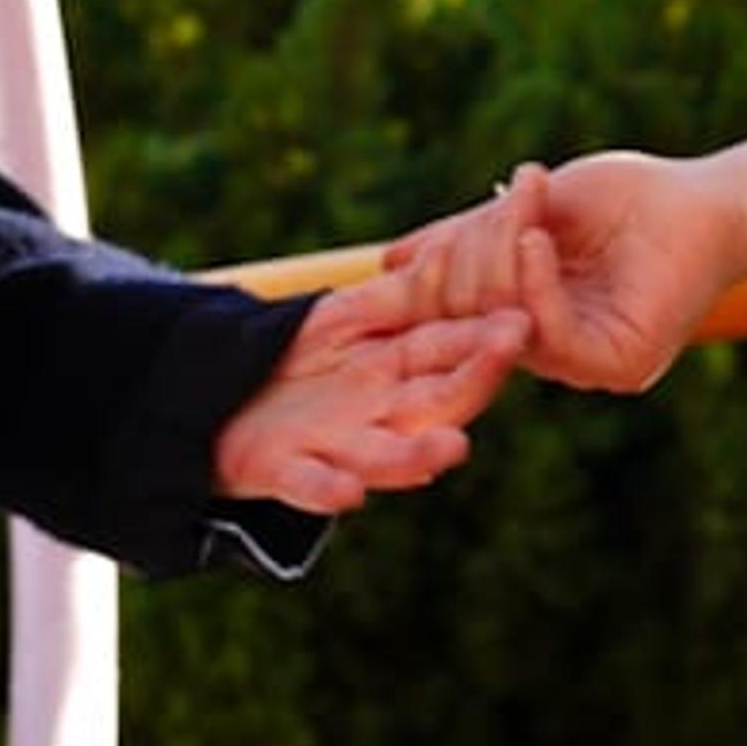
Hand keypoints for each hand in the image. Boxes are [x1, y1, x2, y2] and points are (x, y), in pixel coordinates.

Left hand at [212, 262, 526, 511]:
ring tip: (454, 448)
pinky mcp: (286, 473)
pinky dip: (328, 490)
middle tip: (508, 354)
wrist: (222, 400)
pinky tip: (351, 492)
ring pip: (386, 455)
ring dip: (416, 454)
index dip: (487, 341)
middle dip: (473, 382)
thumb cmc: (295, 358)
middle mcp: (381, 415)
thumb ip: (392, 299)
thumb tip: (452, 253)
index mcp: (400, 372)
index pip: (453, 353)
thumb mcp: (344, 317)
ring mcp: (338, 447)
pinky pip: (311, 486)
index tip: (524, 319)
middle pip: (437, 403)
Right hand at [393, 154, 743, 393]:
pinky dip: (536, 285)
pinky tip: (536, 239)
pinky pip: (554, 336)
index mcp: (520, 320)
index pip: (450, 315)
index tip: (411, 252)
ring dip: (505, 257)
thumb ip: (466, 238)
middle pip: (468, 319)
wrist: (706, 199)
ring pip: (504, 323)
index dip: (425, 285)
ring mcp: (580, 363)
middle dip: (472, 256)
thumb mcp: (530, 211)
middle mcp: (547, 350)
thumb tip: (389, 264)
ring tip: (527, 205)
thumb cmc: (625, 200)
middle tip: (508, 200)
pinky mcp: (616, 365)